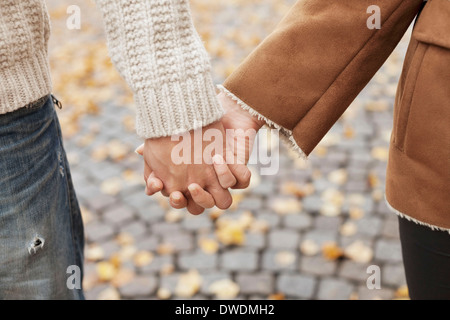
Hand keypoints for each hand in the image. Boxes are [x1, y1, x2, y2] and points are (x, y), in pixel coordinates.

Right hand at [138, 92, 264, 211]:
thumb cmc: (184, 124)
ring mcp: (223, 179)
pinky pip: (241, 181)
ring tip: (209, 166)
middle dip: (198, 200)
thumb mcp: (164, 138)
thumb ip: (151, 149)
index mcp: (186, 182)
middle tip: (192, 186)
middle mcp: (206, 185)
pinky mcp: (239, 168)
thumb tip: (138, 153)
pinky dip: (231, 173)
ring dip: (217, 188)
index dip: (175, 199)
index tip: (168, 189)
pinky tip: (219, 157)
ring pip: (224, 202)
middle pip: (202, 207)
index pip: (181, 201)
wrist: (207, 109)